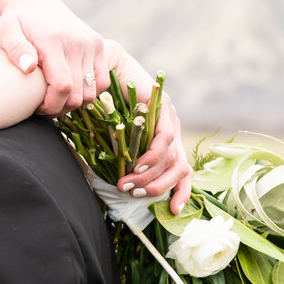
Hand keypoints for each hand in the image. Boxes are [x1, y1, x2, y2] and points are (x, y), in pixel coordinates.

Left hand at [0, 0, 110, 113]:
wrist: (34, 3)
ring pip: (92, 92)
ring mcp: (91, 43)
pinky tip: (72, 89)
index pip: (62, 87)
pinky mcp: (100, 45)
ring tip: (56, 97)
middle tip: (44, 106)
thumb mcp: (7, 33)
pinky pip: (103, 81)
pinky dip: (90, 91)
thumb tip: (29, 67)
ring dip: (75, 102)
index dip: (51, 105)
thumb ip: (15, 49)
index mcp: (54, 42)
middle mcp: (77, 42)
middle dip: (60, 107)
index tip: (37, 107)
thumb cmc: (15, 23)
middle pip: (78, 95)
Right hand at [104, 41, 191, 214]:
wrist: (100, 71)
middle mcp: (171, 131)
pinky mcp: (162, 107)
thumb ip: (118, 161)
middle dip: (157, 188)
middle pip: (179, 169)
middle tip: (134, 195)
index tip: (173, 212)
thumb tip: (115, 190)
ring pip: (172, 157)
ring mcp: (169, 119)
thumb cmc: (101, 109)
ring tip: (127, 184)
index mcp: (164, 141)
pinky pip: (164, 138)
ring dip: (149, 175)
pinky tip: (137, 165)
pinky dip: (152, 156)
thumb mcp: (112, 142)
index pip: (182, 171)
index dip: (180, 192)